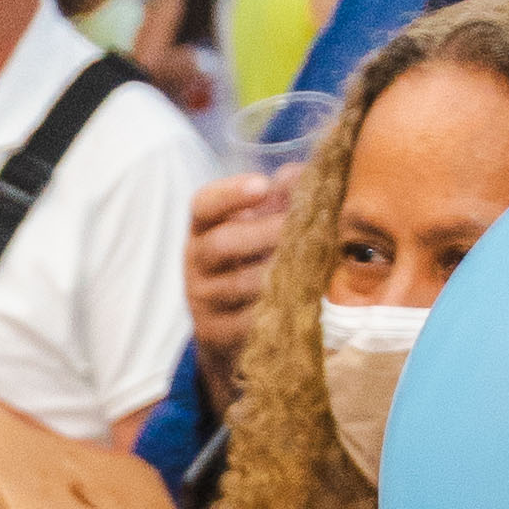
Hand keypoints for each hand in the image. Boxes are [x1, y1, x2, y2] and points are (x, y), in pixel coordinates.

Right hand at [184, 171, 292, 383]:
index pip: (203, 205)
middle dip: (265, 233)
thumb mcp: (254, 226)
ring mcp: (204, 300)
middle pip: (221, 245)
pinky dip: (278, 309)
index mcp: (202, 229)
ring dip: (278, 272)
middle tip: (303, 226)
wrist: (226, 327)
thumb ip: (278, 197)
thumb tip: (303, 174)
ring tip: (313, 261)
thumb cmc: (250, 261)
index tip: (262, 184)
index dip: (230, 194)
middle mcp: (195, 262)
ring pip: (239, 285)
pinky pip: (249, 321)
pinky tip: (306, 298)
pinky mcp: (217, 333)